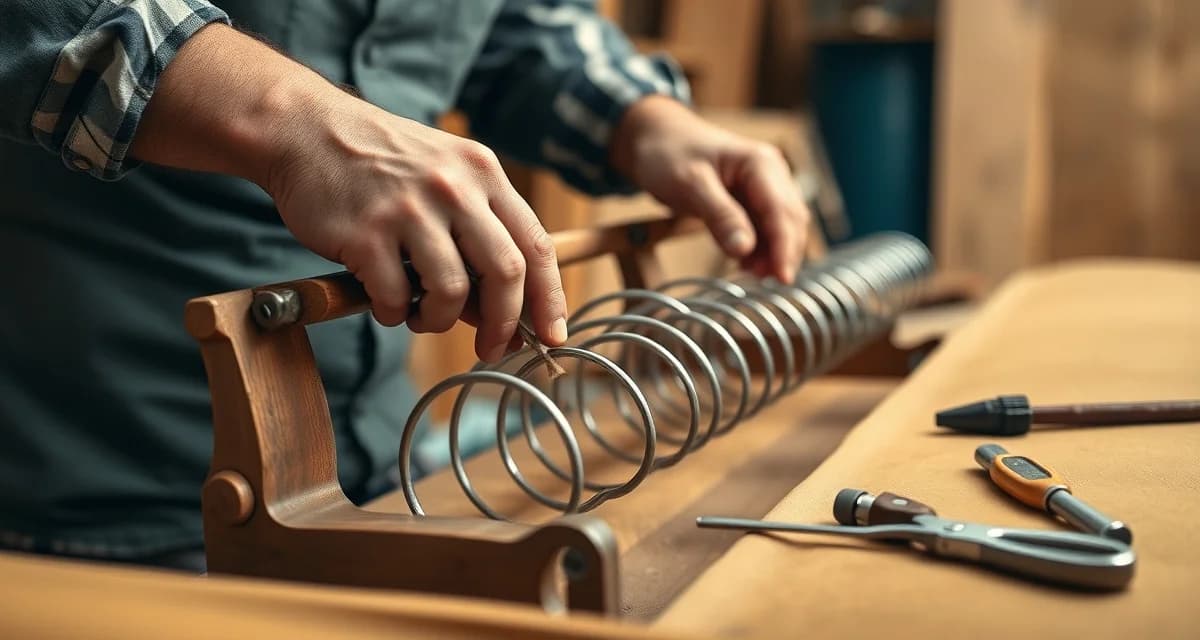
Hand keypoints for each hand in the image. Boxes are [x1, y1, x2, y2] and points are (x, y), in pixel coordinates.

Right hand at [266, 86, 567, 360]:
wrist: (306, 129)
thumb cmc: (382, 165)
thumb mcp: (443, 181)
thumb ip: (478, 240)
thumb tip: (503, 317)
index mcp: (483, 173)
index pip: (535, 244)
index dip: (549, 298)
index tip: (553, 335)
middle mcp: (454, 187)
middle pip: (505, 272)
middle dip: (504, 323)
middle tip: (492, 349)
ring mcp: (409, 208)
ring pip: (451, 291)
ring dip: (440, 320)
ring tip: (422, 315)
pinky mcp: (365, 232)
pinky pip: (396, 297)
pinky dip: (396, 313)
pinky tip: (387, 302)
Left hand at [610, 96, 809, 281]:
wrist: (653, 137)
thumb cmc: (669, 152)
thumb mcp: (690, 184)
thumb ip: (720, 216)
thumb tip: (744, 249)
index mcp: (761, 164)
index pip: (782, 212)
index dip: (785, 248)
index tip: (783, 278)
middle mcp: (769, 174)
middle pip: (790, 221)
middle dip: (781, 253)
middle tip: (763, 282)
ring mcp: (762, 187)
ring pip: (780, 228)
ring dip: (771, 253)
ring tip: (750, 273)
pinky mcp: (750, 200)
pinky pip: (763, 229)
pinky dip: (759, 248)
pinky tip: (744, 263)